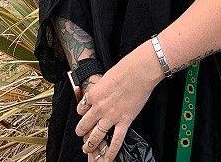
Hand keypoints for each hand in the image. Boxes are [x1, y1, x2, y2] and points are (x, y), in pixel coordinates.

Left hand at [76, 42, 163, 161]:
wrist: (139, 71)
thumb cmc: (125, 69)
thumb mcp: (106, 77)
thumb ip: (101, 88)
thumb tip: (102, 92)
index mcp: (93, 95)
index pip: (81, 108)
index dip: (82, 112)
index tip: (85, 114)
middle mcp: (98, 108)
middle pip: (84, 125)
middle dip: (81, 131)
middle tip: (81, 134)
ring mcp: (111, 117)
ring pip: (96, 136)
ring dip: (90, 145)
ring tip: (87, 149)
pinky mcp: (124, 121)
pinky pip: (116, 141)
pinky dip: (111, 152)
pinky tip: (107, 158)